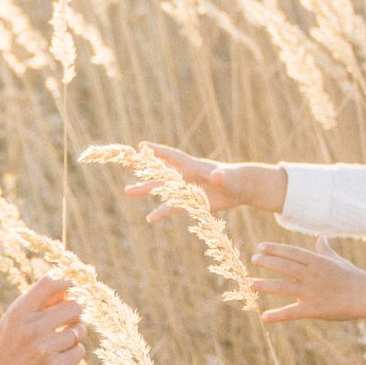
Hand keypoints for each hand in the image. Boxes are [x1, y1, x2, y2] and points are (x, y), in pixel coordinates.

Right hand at [0, 275, 87, 364]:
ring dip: (74, 336)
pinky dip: (73, 353)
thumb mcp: (12, 322)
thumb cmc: (5, 350)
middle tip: (69, 321)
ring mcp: (45, 349)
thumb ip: (37, 305)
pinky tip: (57, 358)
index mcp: (19, 313)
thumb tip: (68, 290)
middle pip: (75, 307)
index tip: (72, 288)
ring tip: (58, 344)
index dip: (66, 282)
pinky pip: (80, 351)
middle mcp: (32, 329)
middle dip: (75, 314)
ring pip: (79, 331)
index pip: (50, 284)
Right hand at [130, 143, 287, 217]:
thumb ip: (221, 177)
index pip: (173, 157)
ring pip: (162, 188)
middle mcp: (186, 176)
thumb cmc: (235, 180)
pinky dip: (162, 212)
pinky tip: (150, 218)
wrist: (240, 188)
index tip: (142, 146)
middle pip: (161, 171)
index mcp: (193, 167)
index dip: (158, 151)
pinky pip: (172, 207)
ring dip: (146, 189)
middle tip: (125, 163)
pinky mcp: (190, 201)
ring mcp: (186, 188)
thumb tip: (217, 175)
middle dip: (143, 168)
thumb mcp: (228, 179)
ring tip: (128, 191)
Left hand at [250, 242, 365, 325]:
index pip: (291, 253)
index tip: (260, 247)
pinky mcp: (313, 309)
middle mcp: (311, 275)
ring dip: (265, 286)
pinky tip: (264, 317)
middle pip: (284, 267)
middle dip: (267, 262)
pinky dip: (277, 315)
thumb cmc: (352, 277)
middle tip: (253, 260)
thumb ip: (325, 250)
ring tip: (251, 285)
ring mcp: (311, 292)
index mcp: (316, 262)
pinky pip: (292, 312)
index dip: (275, 249)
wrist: (365, 296)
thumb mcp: (337, 261)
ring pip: (283, 287)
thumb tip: (320, 238)